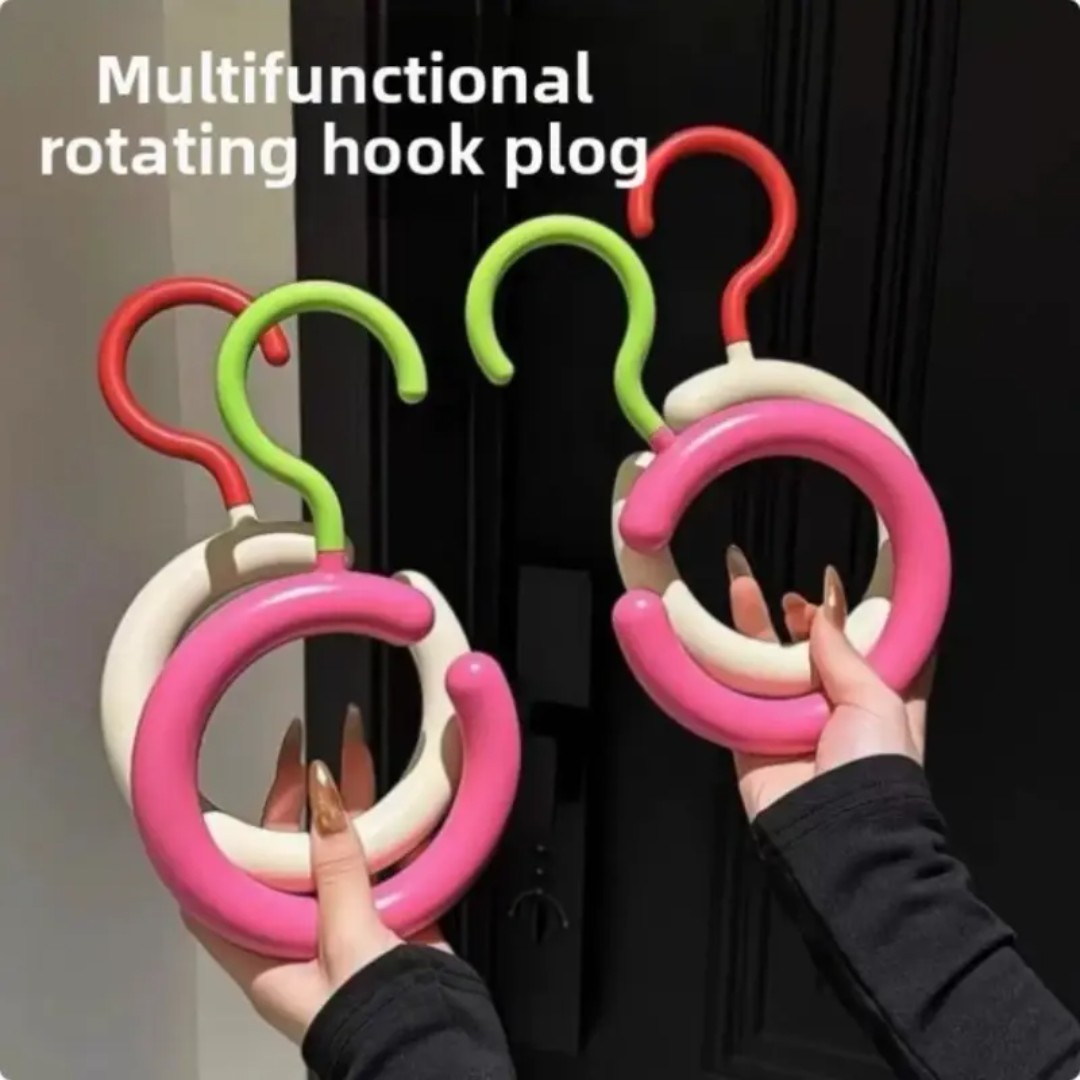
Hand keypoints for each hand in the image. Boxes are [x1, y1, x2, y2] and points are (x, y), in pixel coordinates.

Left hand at [184, 706, 446, 1043]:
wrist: (437, 1042)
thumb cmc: (371, 1016)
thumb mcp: (345, 938)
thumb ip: (337, 868)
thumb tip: (323, 798)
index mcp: (264, 952)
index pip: (219, 889)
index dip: (217, 840)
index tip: (222, 791)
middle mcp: (298, 934)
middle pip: (284, 855)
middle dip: (292, 801)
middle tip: (302, 749)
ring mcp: (345, 922)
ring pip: (338, 849)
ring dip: (347, 801)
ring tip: (351, 746)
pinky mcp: (390, 917)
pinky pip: (384, 859)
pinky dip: (391, 825)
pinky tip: (398, 791)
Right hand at [725, 546, 934, 820]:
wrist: (834, 832)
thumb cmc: (874, 764)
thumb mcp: (877, 700)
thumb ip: (845, 652)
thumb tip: (824, 609)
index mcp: (877, 699)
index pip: (865, 648)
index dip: (847, 617)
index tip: (832, 588)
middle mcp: (832, 708)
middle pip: (810, 652)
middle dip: (799, 620)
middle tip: (789, 600)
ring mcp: (788, 721)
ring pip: (766, 664)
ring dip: (753, 628)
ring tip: (739, 584)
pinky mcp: (748, 736)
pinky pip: (731, 693)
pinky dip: (719, 662)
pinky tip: (710, 630)